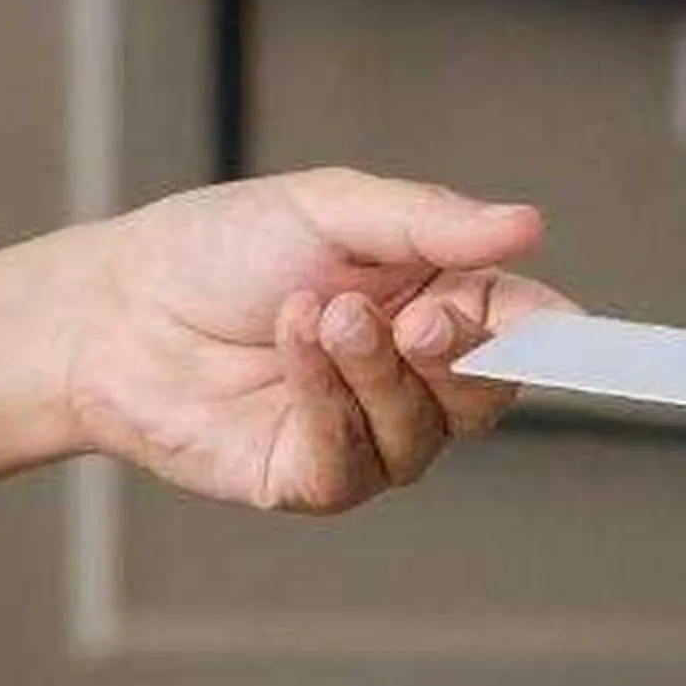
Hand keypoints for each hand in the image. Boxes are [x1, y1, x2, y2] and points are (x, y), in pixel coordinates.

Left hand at [0, 167, 570, 516]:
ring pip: (426, 429)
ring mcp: (366, 433)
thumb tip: (529, 225)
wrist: (116, 307)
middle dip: (460, 351)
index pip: (521, 329)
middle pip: (490, 392)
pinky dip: (329, 399)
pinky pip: (356, 461)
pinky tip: (291, 347)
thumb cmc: (218, 249)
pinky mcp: (313, 477)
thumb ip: (431, 222)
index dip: (552, 334)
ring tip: (318, 311)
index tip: (570, 329)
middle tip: (416, 310)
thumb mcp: (330, 208)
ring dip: (378, 366)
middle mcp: (410, 373)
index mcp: (433, 298)